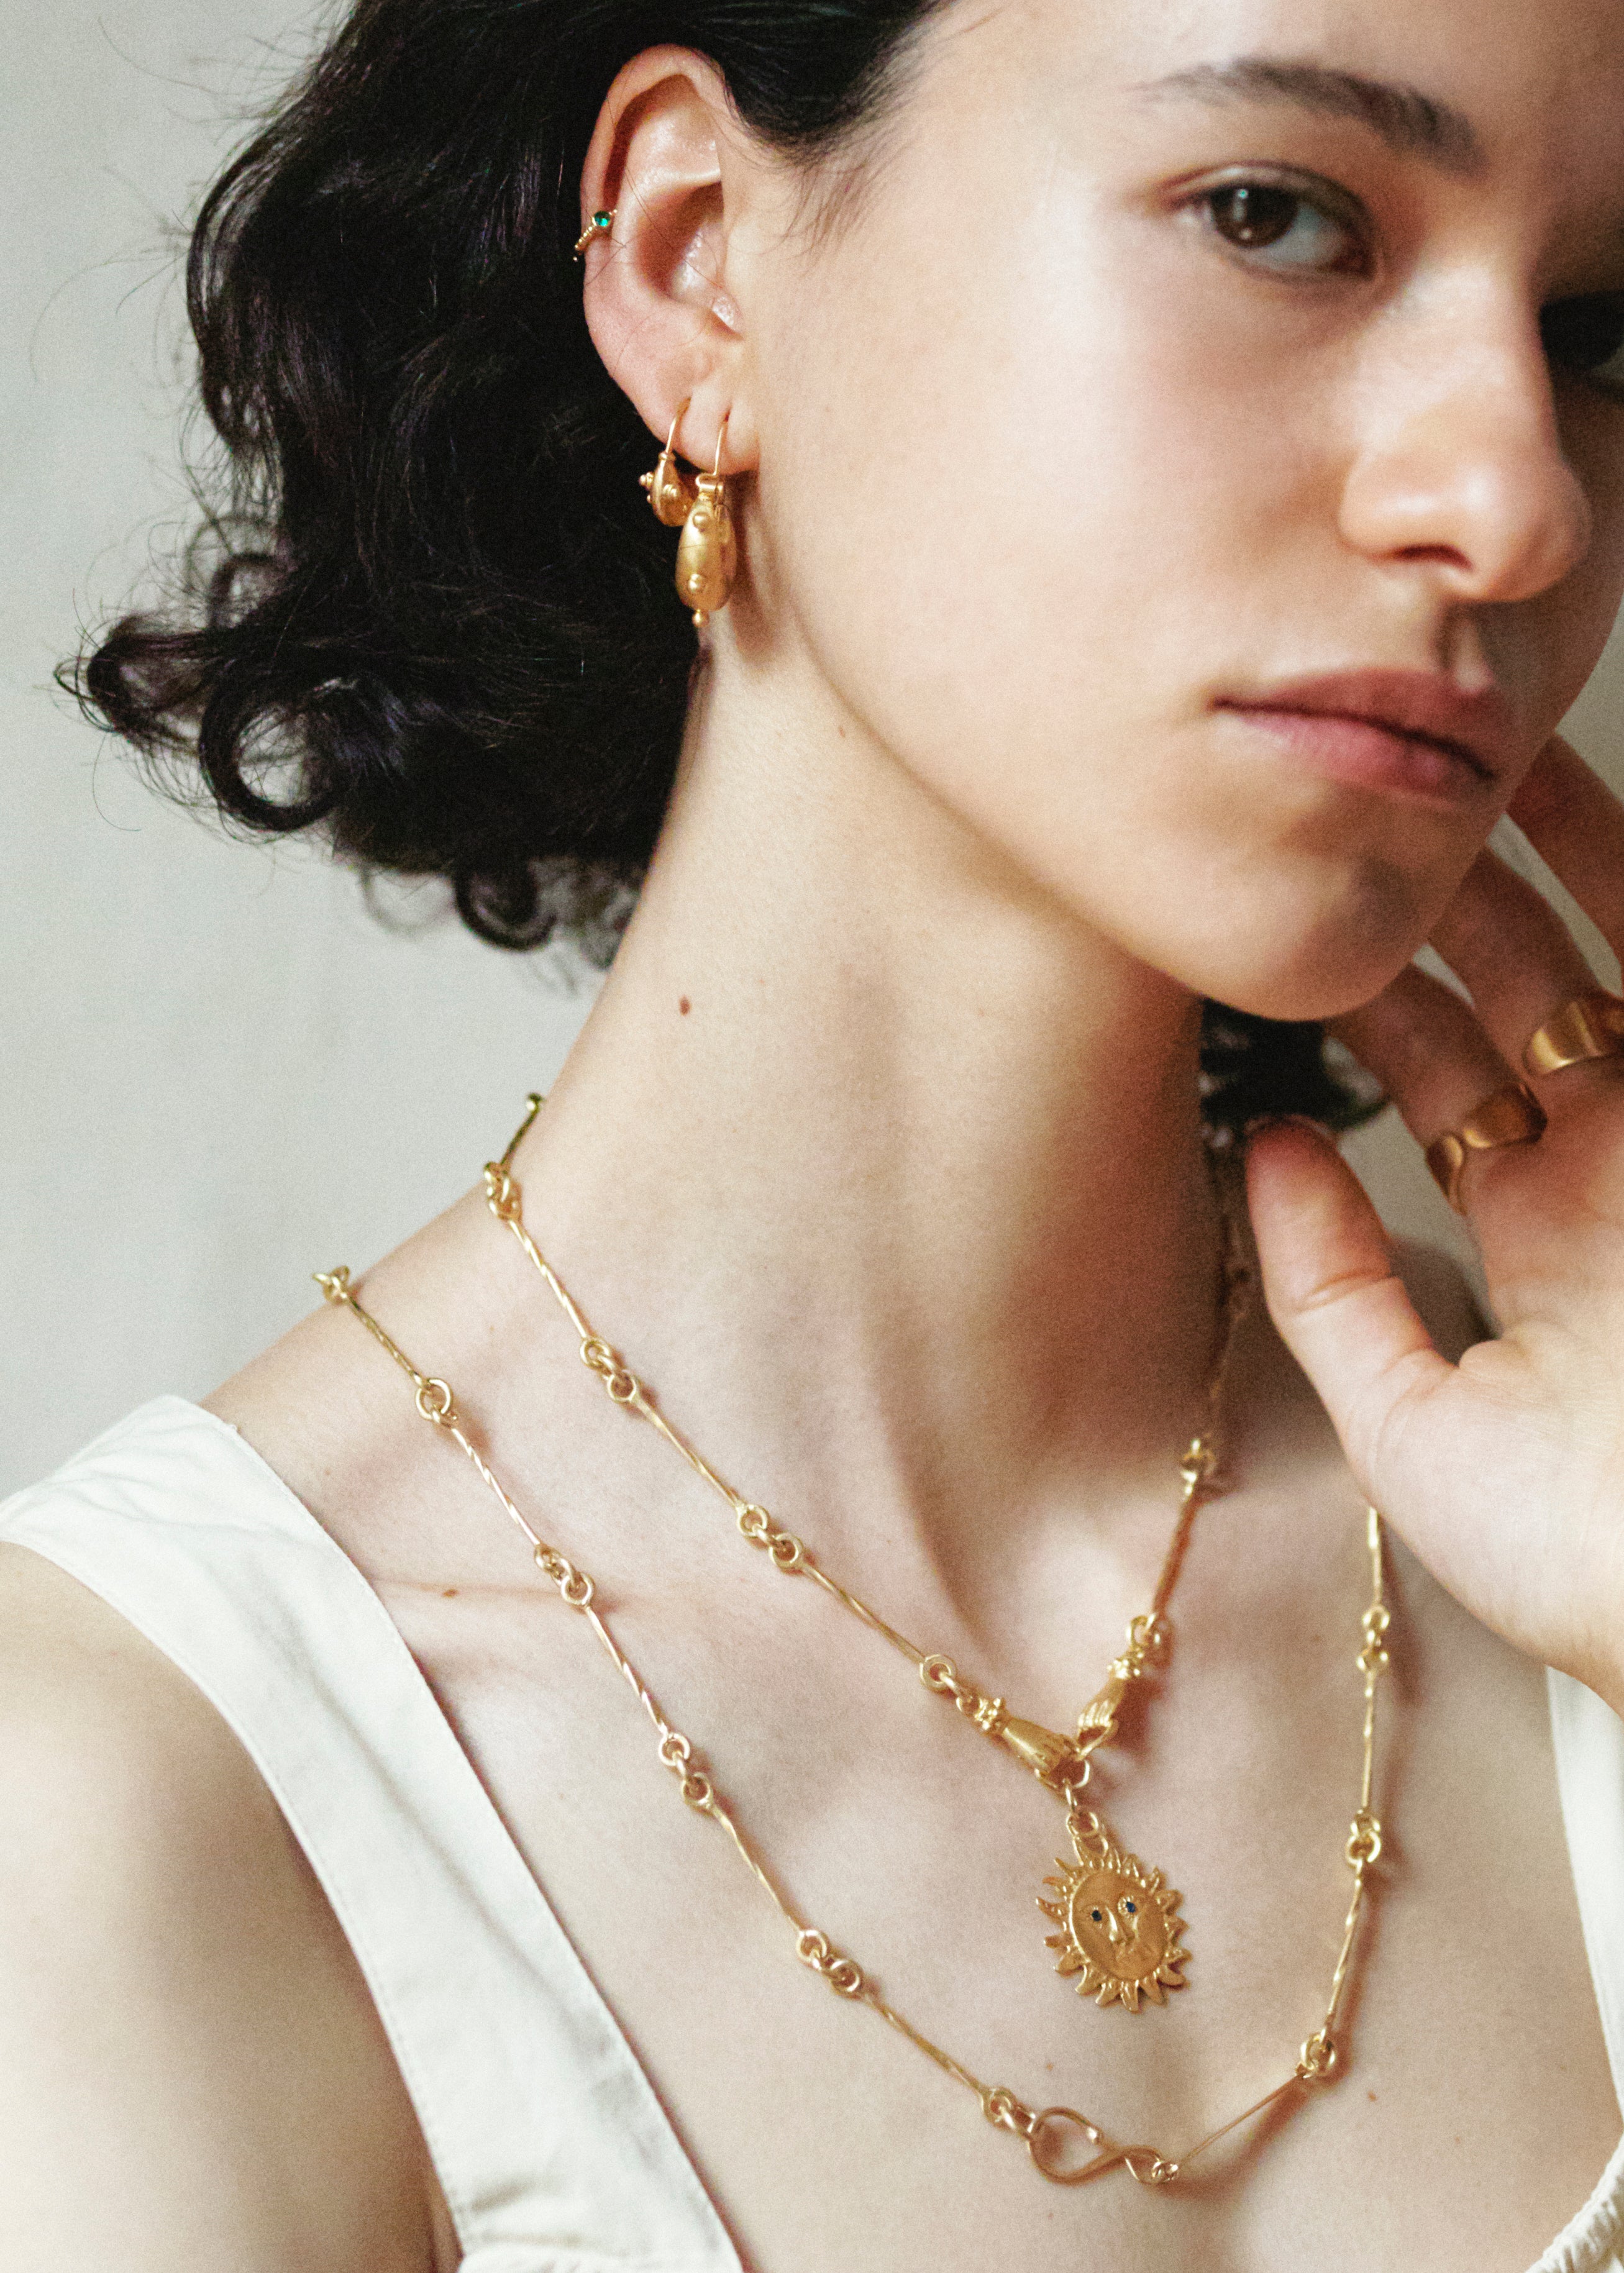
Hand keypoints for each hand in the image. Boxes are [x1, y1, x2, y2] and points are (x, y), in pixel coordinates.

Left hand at [1246, 735, 1623, 1707]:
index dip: (1377, 998)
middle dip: (1459, 902)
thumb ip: (1333, 1294)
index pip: (1449, 1082)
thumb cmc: (1596, 1566)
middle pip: (1538, 996)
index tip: (1296, 921)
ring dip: (1569, 861)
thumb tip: (1265, 1144)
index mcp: (1546, 1239)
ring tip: (1486, 761)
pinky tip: (1586, 803)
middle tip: (1374, 806)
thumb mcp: (1417, 1434)